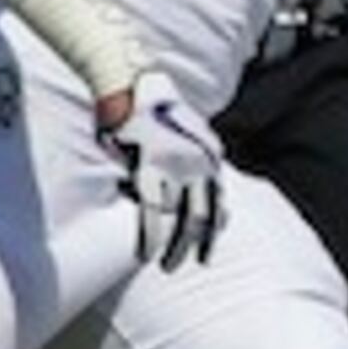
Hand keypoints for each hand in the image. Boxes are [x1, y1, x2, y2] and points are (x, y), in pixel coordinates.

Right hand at [105, 70, 227, 269]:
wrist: (128, 82)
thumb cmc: (149, 106)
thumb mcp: (182, 129)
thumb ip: (189, 154)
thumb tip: (185, 179)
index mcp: (210, 153)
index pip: (219, 197)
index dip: (216, 224)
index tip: (210, 241)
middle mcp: (201, 162)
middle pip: (206, 214)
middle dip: (200, 243)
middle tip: (194, 262)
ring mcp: (177, 167)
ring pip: (183, 219)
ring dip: (177, 247)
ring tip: (169, 266)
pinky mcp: (149, 168)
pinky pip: (152, 212)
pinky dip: (152, 236)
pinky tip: (147, 254)